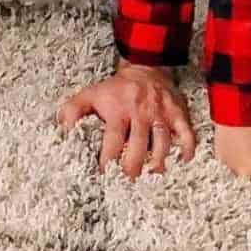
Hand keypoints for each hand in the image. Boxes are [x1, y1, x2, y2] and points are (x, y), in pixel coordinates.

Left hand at [56, 61, 195, 178]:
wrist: (145, 67)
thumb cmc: (116, 88)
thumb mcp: (91, 94)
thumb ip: (73, 110)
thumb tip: (63, 130)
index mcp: (119, 110)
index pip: (113, 140)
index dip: (109, 160)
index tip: (105, 175)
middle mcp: (141, 112)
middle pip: (139, 147)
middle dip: (133, 168)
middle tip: (128, 183)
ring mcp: (161, 113)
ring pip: (163, 144)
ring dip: (158, 163)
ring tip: (151, 177)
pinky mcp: (178, 113)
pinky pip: (187, 133)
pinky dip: (187, 149)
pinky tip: (182, 161)